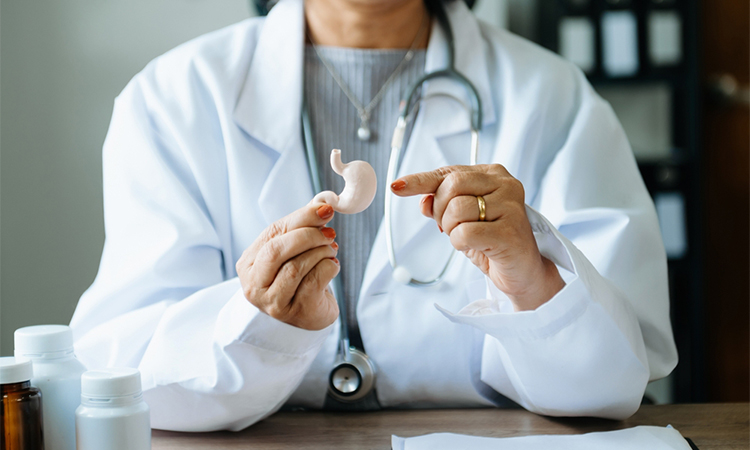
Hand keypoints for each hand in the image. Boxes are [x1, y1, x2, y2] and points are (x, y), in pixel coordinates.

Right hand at [235, 203, 339, 329]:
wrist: (303, 320)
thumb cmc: (296, 281)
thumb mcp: (291, 252)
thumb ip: (301, 228)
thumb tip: (321, 204)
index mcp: (249, 264)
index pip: (272, 233)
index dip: (301, 218)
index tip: (324, 209)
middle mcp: (255, 285)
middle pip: (277, 251)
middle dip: (308, 236)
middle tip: (329, 233)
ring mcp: (274, 302)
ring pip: (296, 267)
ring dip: (320, 252)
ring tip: (331, 249)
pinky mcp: (297, 312)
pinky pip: (314, 281)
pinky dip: (329, 267)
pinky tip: (332, 265)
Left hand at [391, 164, 564, 310]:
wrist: (523, 273)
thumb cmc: (493, 242)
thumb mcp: (462, 220)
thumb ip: (442, 205)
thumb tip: (422, 201)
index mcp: (493, 175)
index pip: (449, 172)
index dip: (420, 180)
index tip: (397, 186)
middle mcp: (505, 184)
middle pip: (451, 185)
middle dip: (440, 210)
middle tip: (451, 227)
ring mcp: (511, 207)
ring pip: (456, 209)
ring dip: (451, 229)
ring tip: (468, 238)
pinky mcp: (510, 232)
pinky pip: (464, 233)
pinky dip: (460, 244)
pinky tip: (478, 247)